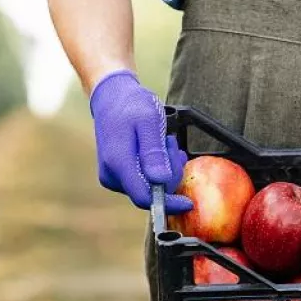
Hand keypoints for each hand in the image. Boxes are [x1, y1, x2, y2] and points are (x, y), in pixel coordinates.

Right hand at [89, 70, 191, 212]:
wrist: (112, 97)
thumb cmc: (131, 105)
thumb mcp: (149, 121)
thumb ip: (154, 152)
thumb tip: (161, 181)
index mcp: (118, 163)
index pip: (144, 198)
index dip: (169, 203)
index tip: (188, 202)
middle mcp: (112, 175)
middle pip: (152, 192)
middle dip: (170, 172)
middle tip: (170, 144)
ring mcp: (113, 177)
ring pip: (151, 187)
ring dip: (165, 167)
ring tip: (163, 142)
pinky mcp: (118, 175)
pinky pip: (145, 181)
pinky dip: (158, 168)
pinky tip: (160, 149)